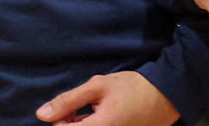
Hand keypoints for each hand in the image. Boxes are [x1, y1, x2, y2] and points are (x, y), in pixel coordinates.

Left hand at [37, 70, 176, 123]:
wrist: (166, 95)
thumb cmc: (131, 88)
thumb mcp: (97, 86)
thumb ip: (68, 101)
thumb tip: (42, 115)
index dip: (60, 120)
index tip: (68, 108)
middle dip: (72, 123)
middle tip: (82, 108)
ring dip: (85, 125)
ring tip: (95, 110)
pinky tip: (103, 116)